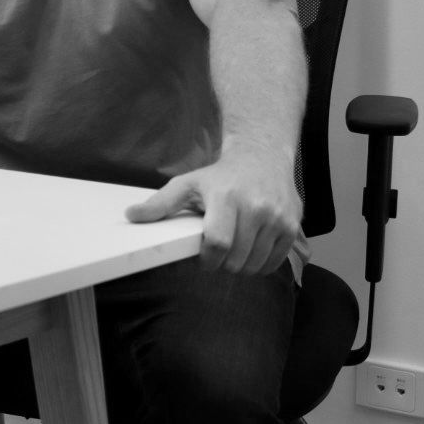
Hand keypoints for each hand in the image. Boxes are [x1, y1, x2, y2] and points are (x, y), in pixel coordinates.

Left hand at [124, 150, 300, 274]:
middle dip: (223, 264)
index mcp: (226, 197)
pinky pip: (274, 264)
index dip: (207, 260)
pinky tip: (252, 248)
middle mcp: (256, 207)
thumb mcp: (188, 183)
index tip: (204, 258)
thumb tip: (131, 216)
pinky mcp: (292, 227)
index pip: (217, 243)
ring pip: (254, 266)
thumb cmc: (221, 175)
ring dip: (241, 266)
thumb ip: (160, 203)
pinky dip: (260, 265)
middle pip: (235, 260)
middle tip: (218, 252)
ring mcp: (277, 218)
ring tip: (234, 248)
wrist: (263, 157)